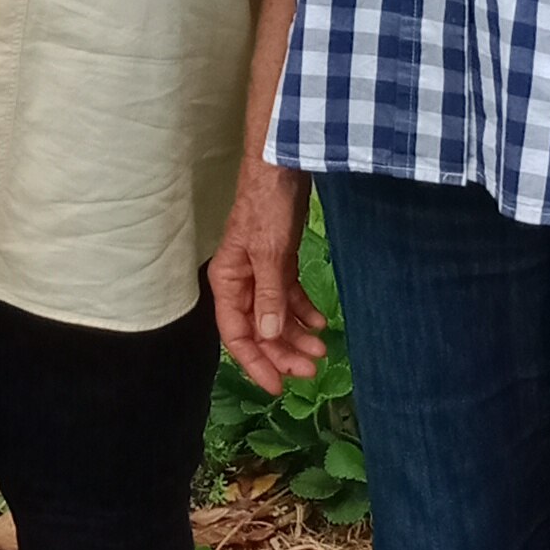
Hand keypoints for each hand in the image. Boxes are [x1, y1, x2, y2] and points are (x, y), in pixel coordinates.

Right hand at [207, 157, 323, 397]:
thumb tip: (266, 336)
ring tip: (321, 350)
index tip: (278, 386)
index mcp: (228, 281)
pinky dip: (303, 312)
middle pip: (258, 330)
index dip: (255, 363)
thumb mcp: (269, 252)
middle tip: (312, 370)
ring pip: (275, 317)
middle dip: (282, 353)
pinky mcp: (280, 260)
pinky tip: (320, 322)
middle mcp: (241, 281)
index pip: (236, 335)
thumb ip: (268, 296)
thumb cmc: (268, 203)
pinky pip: (289, 297)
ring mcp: (261, 272)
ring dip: (296, 336)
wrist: (284, 163)